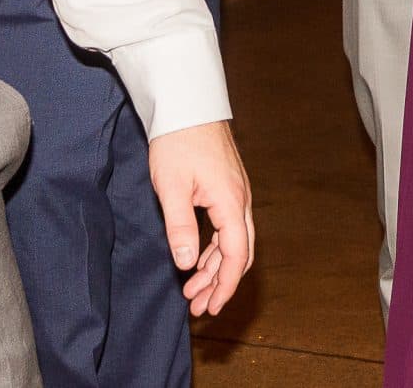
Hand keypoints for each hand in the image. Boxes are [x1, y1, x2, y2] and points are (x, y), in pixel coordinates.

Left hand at [148, 120, 254, 315]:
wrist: (187, 105)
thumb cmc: (178, 142)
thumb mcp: (171, 187)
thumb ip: (180, 227)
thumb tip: (185, 264)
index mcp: (230, 202)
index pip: (236, 255)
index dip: (225, 285)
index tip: (210, 307)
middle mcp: (240, 200)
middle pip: (240, 251)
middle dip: (221, 282)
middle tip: (199, 306)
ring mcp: (236, 192)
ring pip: (234, 240)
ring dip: (215, 267)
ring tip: (192, 289)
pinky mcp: (227, 187)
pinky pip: (227, 226)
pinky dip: (214, 248)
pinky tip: (196, 259)